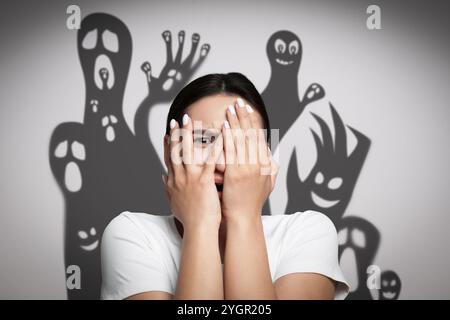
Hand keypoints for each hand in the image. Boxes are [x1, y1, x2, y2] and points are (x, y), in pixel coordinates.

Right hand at [162, 114, 222, 230]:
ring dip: (190, 134)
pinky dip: (213, 147)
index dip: (167, 144)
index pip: (168, 158)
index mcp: (173, 181)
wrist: (198, 229)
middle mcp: (179, 177)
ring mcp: (190, 178)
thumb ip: (167, 187)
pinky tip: (218, 137)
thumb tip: (162, 176)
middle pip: (175, 151)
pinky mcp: (203, 181)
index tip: (168, 132)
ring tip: (192, 121)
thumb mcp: (173, 201)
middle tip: (177, 120)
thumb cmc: (189, 218)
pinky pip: (208, 160)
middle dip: (176, 134)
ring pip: (187, 151)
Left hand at [221, 98, 277, 222]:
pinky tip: (225, 126)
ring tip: (231, 108)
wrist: (243, 217)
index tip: (247, 109)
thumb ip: (270, 168)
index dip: (253, 122)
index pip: (259, 137)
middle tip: (239, 101)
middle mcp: (259, 163)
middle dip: (245, 116)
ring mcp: (248, 168)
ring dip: (236, 122)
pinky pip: (233, 152)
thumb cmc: (251, 202)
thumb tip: (270, 155)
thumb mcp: (267, 184)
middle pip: (252, 134)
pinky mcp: (237, 174)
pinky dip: (230, 137)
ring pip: (243, 139)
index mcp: (265, 164)